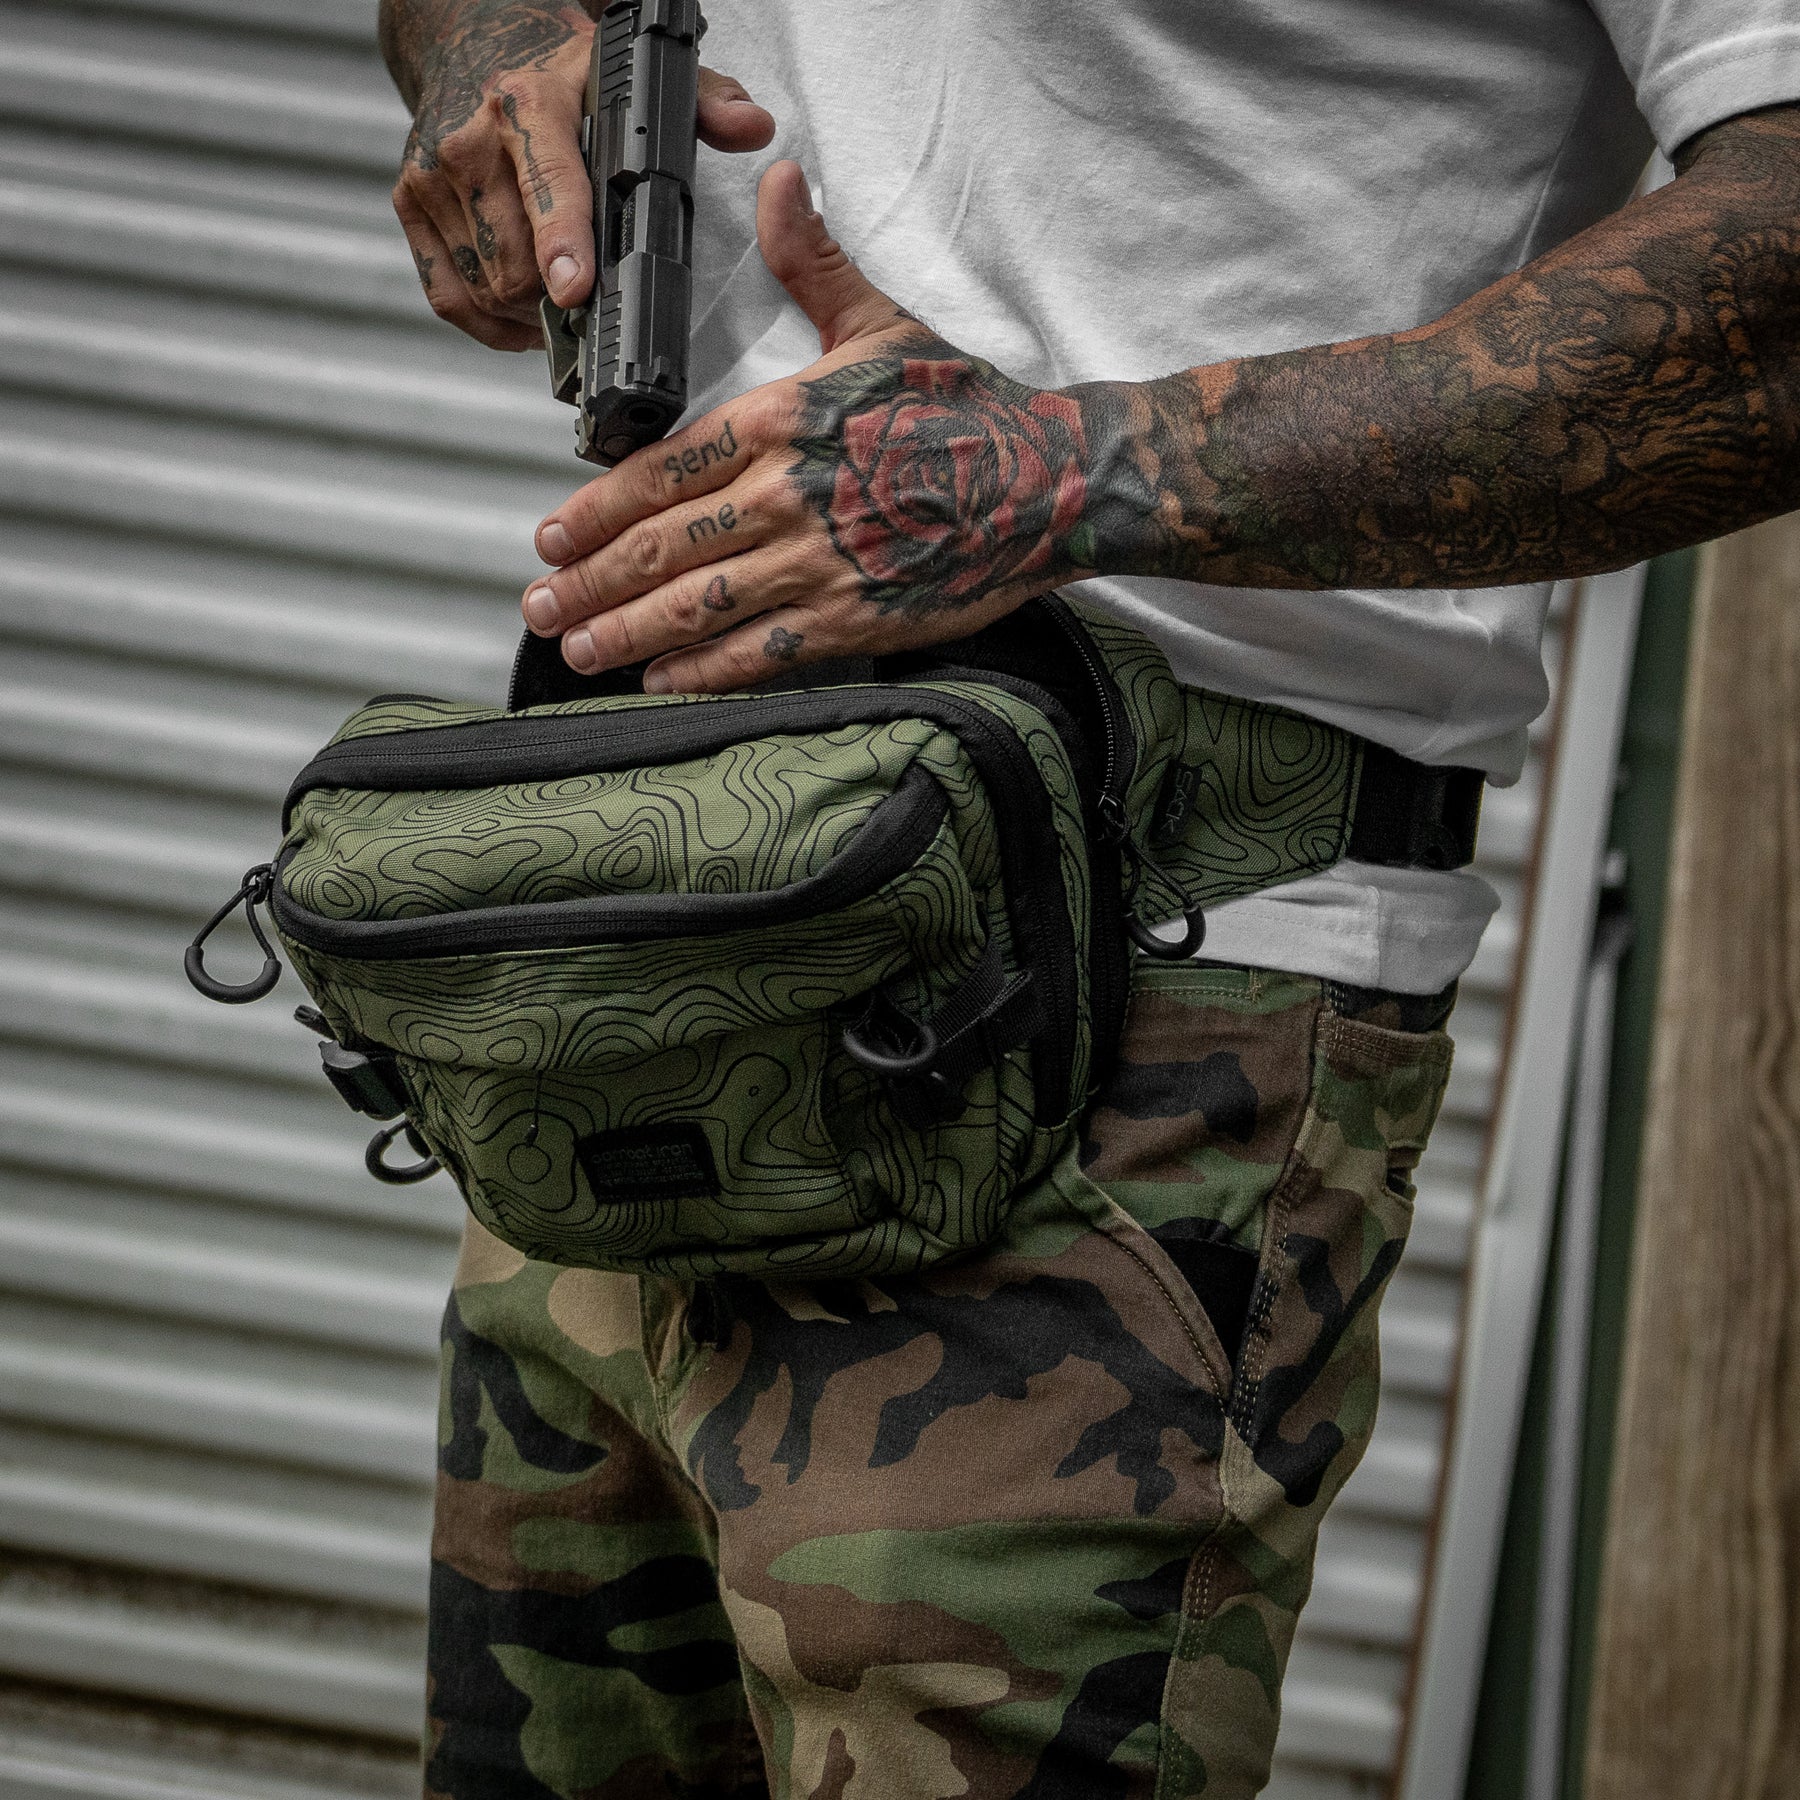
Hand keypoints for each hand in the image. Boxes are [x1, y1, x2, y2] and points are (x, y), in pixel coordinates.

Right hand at [385, 1, 772, 349]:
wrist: (469, 43)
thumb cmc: (559, 74)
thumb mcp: (631, 75)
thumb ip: (701, 104)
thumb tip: (752, 127)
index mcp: (527, 103)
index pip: (547, 185)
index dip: (562, 244)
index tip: (575, 290)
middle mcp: (469, 140)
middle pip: (516, 261)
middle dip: (559, 299)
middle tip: (594, 302)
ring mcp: (431, 176)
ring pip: (487, 288)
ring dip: (529, 314)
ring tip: (562, 300)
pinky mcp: (409, 205)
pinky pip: (451, 298)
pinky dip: (492, 322)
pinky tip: (523, 314)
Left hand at [521, 160, 1097, 690]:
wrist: (1051, 479)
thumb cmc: (967, 404)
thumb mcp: (882, 322)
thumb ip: (813, 263)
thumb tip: (779, 183)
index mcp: (779, 421)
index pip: (659, 471)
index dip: (595, 510)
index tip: (552, 536)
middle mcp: (785, 495)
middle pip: (661, 547)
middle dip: (589, 582)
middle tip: (540, 607)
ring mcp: (817, 563)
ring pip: (697, 606)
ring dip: (626, 631)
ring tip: (577, 651)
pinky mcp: (854, 617)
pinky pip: (759, 653)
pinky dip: (702, 671)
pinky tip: (659, 680)